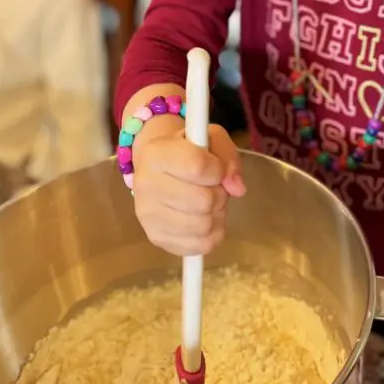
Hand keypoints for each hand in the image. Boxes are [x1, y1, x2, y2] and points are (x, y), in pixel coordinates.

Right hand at [132, 118, 245, 255]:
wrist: (156, 163)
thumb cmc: (187, 148)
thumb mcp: (210, 138)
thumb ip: (228, 157)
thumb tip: (237, 188)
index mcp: (157, 154)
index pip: (197, 167)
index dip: (217, 170)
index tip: (215, 167)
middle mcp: (146, 185)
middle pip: (203, 201)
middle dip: (219, 194)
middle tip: (214, 187)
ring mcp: (148, 215)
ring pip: (203, 226)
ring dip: (217, 215)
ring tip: (210, 203)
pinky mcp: (156, 237)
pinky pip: (199, 246)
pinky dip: (212, 234)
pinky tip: (206, 219)